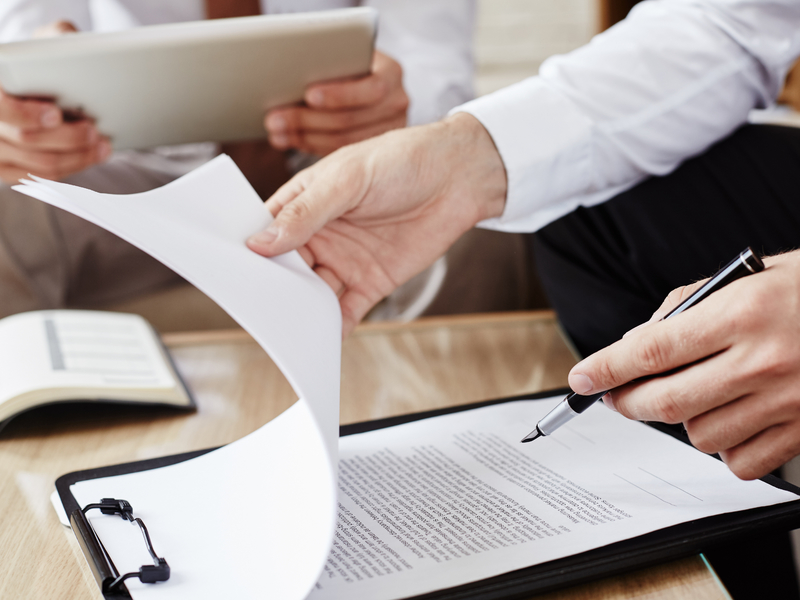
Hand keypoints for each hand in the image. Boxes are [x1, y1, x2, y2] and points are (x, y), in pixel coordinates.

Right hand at [0, 21, 109, 183]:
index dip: (25, 114)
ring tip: (102, 145)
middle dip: (67, 138)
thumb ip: (56, 37)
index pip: (0, 108)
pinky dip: (72, 168)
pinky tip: (90, 156)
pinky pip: (43, 178)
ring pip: (40, 165)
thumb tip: (71, 43)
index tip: (55, 114)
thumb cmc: (42, 62)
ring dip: (77, 157)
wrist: (35, 84)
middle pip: (26, 140)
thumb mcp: (47, 41)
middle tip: (94, 132)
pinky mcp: (8, 169)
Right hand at [247, 112, 506, 334]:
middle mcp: (320, 236)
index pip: (266, 234)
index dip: (249, 255)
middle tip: (261, 313)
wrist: (458, 176)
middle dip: (275, 291)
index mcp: (304, 204)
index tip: (233, 278)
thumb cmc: (400, 160)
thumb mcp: (347, 179)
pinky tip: (325, 339)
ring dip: (303, 313)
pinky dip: (336, 327)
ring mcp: (345, 260)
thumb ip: (306, 213)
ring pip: (314, 295)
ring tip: (291, 332)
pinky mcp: (372, 281)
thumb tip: (260, 243)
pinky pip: (347, 310)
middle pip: (286, 272)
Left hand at [264, 50, 408, 155]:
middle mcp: (396, 103)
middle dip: (307, 119)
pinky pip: (340, 152)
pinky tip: (289, 140)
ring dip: (303, 136)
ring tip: (275, 131)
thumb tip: (289, 78)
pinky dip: (311, 145)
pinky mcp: (374, 147)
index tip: (308, 95)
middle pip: (350, 119)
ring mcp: (388, 130)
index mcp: (391, 74)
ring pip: (342, 141)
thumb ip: (329, 62)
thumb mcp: (346, 53)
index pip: (370, 90)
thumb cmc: (351, 59)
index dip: (339, 95)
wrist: (369, 77)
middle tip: (274, 118)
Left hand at [568, 251, 799, 479]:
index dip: (606, 367)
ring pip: (698, 436)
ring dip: (679, 422)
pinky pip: (742, 462)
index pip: (651, 349)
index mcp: (743, 312)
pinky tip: (728, 421)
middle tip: (616, 395)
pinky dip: (723, 448)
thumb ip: (688, 305)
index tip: (582, 378)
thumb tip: (640, 340)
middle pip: (665, 401)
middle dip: (627, 401)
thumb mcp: (748, 275)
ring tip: (689, 398)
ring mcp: (787, 401)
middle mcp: (763, 360)